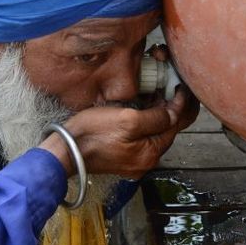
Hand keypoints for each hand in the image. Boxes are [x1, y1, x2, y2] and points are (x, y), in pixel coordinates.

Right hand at [40, 85, 199, 179]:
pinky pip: (142, 137)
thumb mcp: (127, 119)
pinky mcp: (122, 156)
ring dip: (159, 112)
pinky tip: (143, 106)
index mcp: (151, 153)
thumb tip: (174, 112)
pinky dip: (146, 121)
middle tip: (172, 84)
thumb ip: (156, 118)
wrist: (65, 150)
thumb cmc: (92, 133)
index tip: (180, 83)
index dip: (180, 102)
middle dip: (172, 106)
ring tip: (159, 90)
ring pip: (154, 132)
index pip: (176, 124)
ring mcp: (134, 160)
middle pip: (167, 129)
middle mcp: (146, 160)